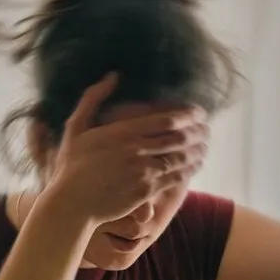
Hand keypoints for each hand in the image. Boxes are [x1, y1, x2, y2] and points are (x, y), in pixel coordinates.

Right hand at [42, 73, 209, 223]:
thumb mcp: (76, 127)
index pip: (167, 119)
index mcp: (123, 131)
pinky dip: (189, 171)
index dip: (189, 115)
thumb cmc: (71, 166)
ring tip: (205, 147)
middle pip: (180, 137)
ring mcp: (144, 171)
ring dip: (198, 151)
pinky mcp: (147, 191)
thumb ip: (93, 98)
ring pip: (181, 158)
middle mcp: (137, 149)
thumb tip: (112, 75)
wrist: (72, 204)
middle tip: (207, 130)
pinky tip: (194, 166)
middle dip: (199, 132)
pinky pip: (176, 178)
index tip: (200, 113)